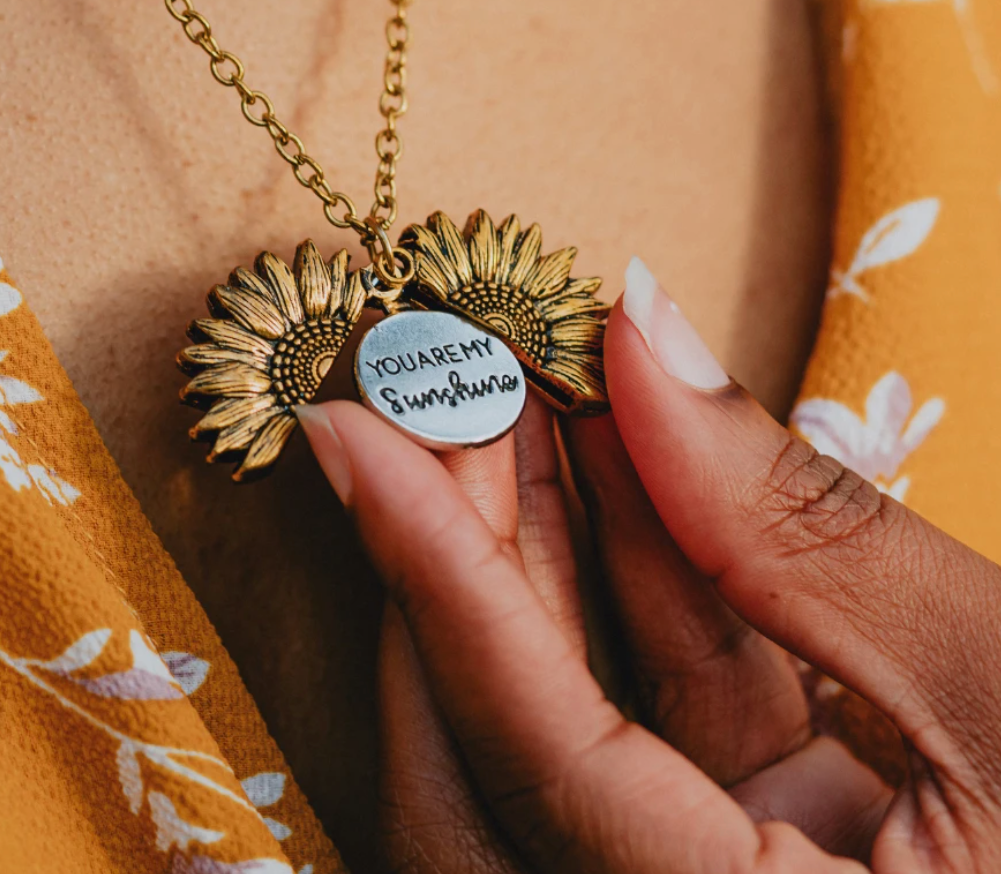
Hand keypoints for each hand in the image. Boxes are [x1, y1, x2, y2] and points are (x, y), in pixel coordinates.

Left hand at [295, 257, 1000, 872]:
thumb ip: (806, 524)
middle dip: (464, 555)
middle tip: (432, 392)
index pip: (535, 752)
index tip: (352, 430)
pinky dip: (641, 580)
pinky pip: (665, 714)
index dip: (436, 572)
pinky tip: (615, 456)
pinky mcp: (777, 852)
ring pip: (578, 723)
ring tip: (508, 395)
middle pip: (509, 753)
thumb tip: (645, 336)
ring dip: (542, 550)